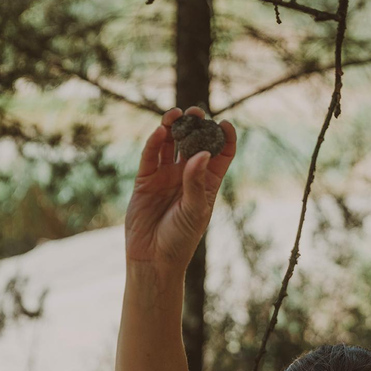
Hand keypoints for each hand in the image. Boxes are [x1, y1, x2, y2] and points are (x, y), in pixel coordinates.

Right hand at [124, 106, 236, 273]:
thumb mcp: (195, 211)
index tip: (224, 124)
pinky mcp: (145, 180)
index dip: (225, 137)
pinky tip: (159, 132)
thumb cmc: (181, 238)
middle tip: (196, 111)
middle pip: (194, 142)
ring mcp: (166, 175)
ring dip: (173, 128)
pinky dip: (153, 143)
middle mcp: (188, 174)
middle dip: (196, 125)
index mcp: (207, 181)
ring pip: (170, 144)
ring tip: (176, 114)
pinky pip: (150, 157)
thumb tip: (203, 153)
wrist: (153, 258)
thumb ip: (196, 182)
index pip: (221, 153)